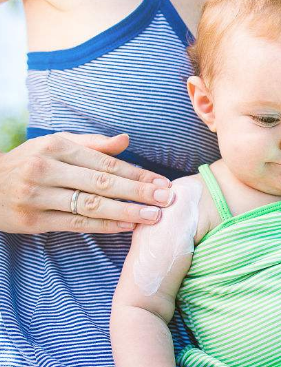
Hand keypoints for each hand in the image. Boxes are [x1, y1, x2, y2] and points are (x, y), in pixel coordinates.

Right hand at [0, 132, 174, 233]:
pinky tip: (127, 226)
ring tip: (153, 216)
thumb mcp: (55, 144)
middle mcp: (46, 170)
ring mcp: (38, 196)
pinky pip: (76, 224)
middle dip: (138, 192)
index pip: (106, 163)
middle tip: (166, 199)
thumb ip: (93, 144)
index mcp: (56, 147)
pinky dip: (104, 225)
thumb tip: (126, 140)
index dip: (137, 174)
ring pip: (91, 206)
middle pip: (102, 183)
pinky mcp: (33, 220)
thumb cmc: (29, 162)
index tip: (162, 182)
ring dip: (127, 212)